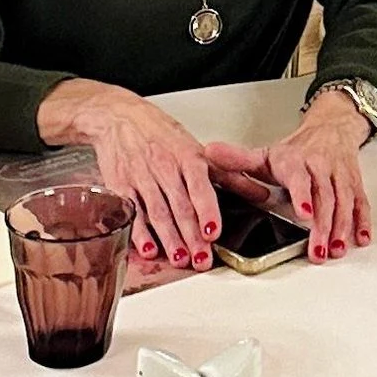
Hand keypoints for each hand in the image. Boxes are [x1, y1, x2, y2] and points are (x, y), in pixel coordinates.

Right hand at [35, 77, 218, 269]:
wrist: (118, 117)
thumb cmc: (159, 133)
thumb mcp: (195, 146)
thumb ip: (227, 173)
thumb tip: (258, 191)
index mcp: (186, 155)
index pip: (199, 184)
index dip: (206, 208)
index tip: (213, 231)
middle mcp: (164, 166)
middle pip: (180, 205)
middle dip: (192, 236)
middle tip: (201, 259)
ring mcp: (141, 177)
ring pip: (158, 212)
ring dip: (169, 239)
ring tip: (180, 259)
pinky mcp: (121, 187)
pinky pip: (132, 212)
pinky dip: (139, 234)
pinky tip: (148, 250)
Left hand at [208, 94, 371, 261]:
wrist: (331, 126)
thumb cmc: (296, 149)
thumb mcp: (265, 154)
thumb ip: (237, 159)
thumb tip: (208, 155)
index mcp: (296, 161)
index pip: (300, 177)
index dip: (303, 194)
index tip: (303, 212)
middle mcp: (320, 166)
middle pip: (324, 196)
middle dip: (322, 225)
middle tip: (318, 251)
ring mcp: (339, 175)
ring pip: (344, 201)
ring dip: (341, 226)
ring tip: (334, 249)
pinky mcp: (353, 182)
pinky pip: (360, 201)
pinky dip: (362, 220)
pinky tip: (360, 237)